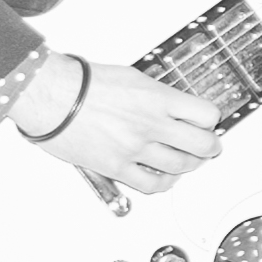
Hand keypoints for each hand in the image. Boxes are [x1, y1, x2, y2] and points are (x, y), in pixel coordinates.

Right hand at [16, 58, 222, 192]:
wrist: (50, 95)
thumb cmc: (82, 83)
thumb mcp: (132, 77)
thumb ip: (157, 94)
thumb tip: (171, 105)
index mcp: (159, 99)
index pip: (207, 115)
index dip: (210, 120)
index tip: (207, 122)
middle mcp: (152, 125)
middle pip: (202, 145)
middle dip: (210, 146)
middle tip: (208, 145)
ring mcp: (135, 148)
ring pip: (181, 166)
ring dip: (189, 164)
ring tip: (188, 160)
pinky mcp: (116, 167)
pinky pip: (151, 185)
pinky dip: (164, 183)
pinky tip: (165, 177)